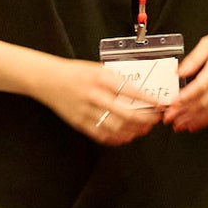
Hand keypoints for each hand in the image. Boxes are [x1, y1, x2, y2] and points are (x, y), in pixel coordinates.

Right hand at [40, 56, 167, 146]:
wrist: (48, 80)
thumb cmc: (74, 73)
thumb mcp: (97, 69)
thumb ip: (116, 79)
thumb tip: (139, 91)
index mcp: (100, 78)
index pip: (130, 91)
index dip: (148, 100)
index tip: (160, 104)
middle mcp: (94, 95)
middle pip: (126, 113)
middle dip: (145, 119)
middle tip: (154, 120)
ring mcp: (86, 111)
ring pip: (116, 127)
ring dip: (133, 131)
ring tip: (143, 129)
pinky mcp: (79, 122)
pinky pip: (102, 135)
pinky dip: (116, 138)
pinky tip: (125, 136)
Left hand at [165, 25, 207, 131]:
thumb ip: (193, 59)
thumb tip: (179, 72)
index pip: (201, 85)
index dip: (186, 97)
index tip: (173, 103)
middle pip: (205, 101)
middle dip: (185, 112)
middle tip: (170, 117)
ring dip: (195, 120)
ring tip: (179, 124)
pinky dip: (207, 120)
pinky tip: (195, 124)